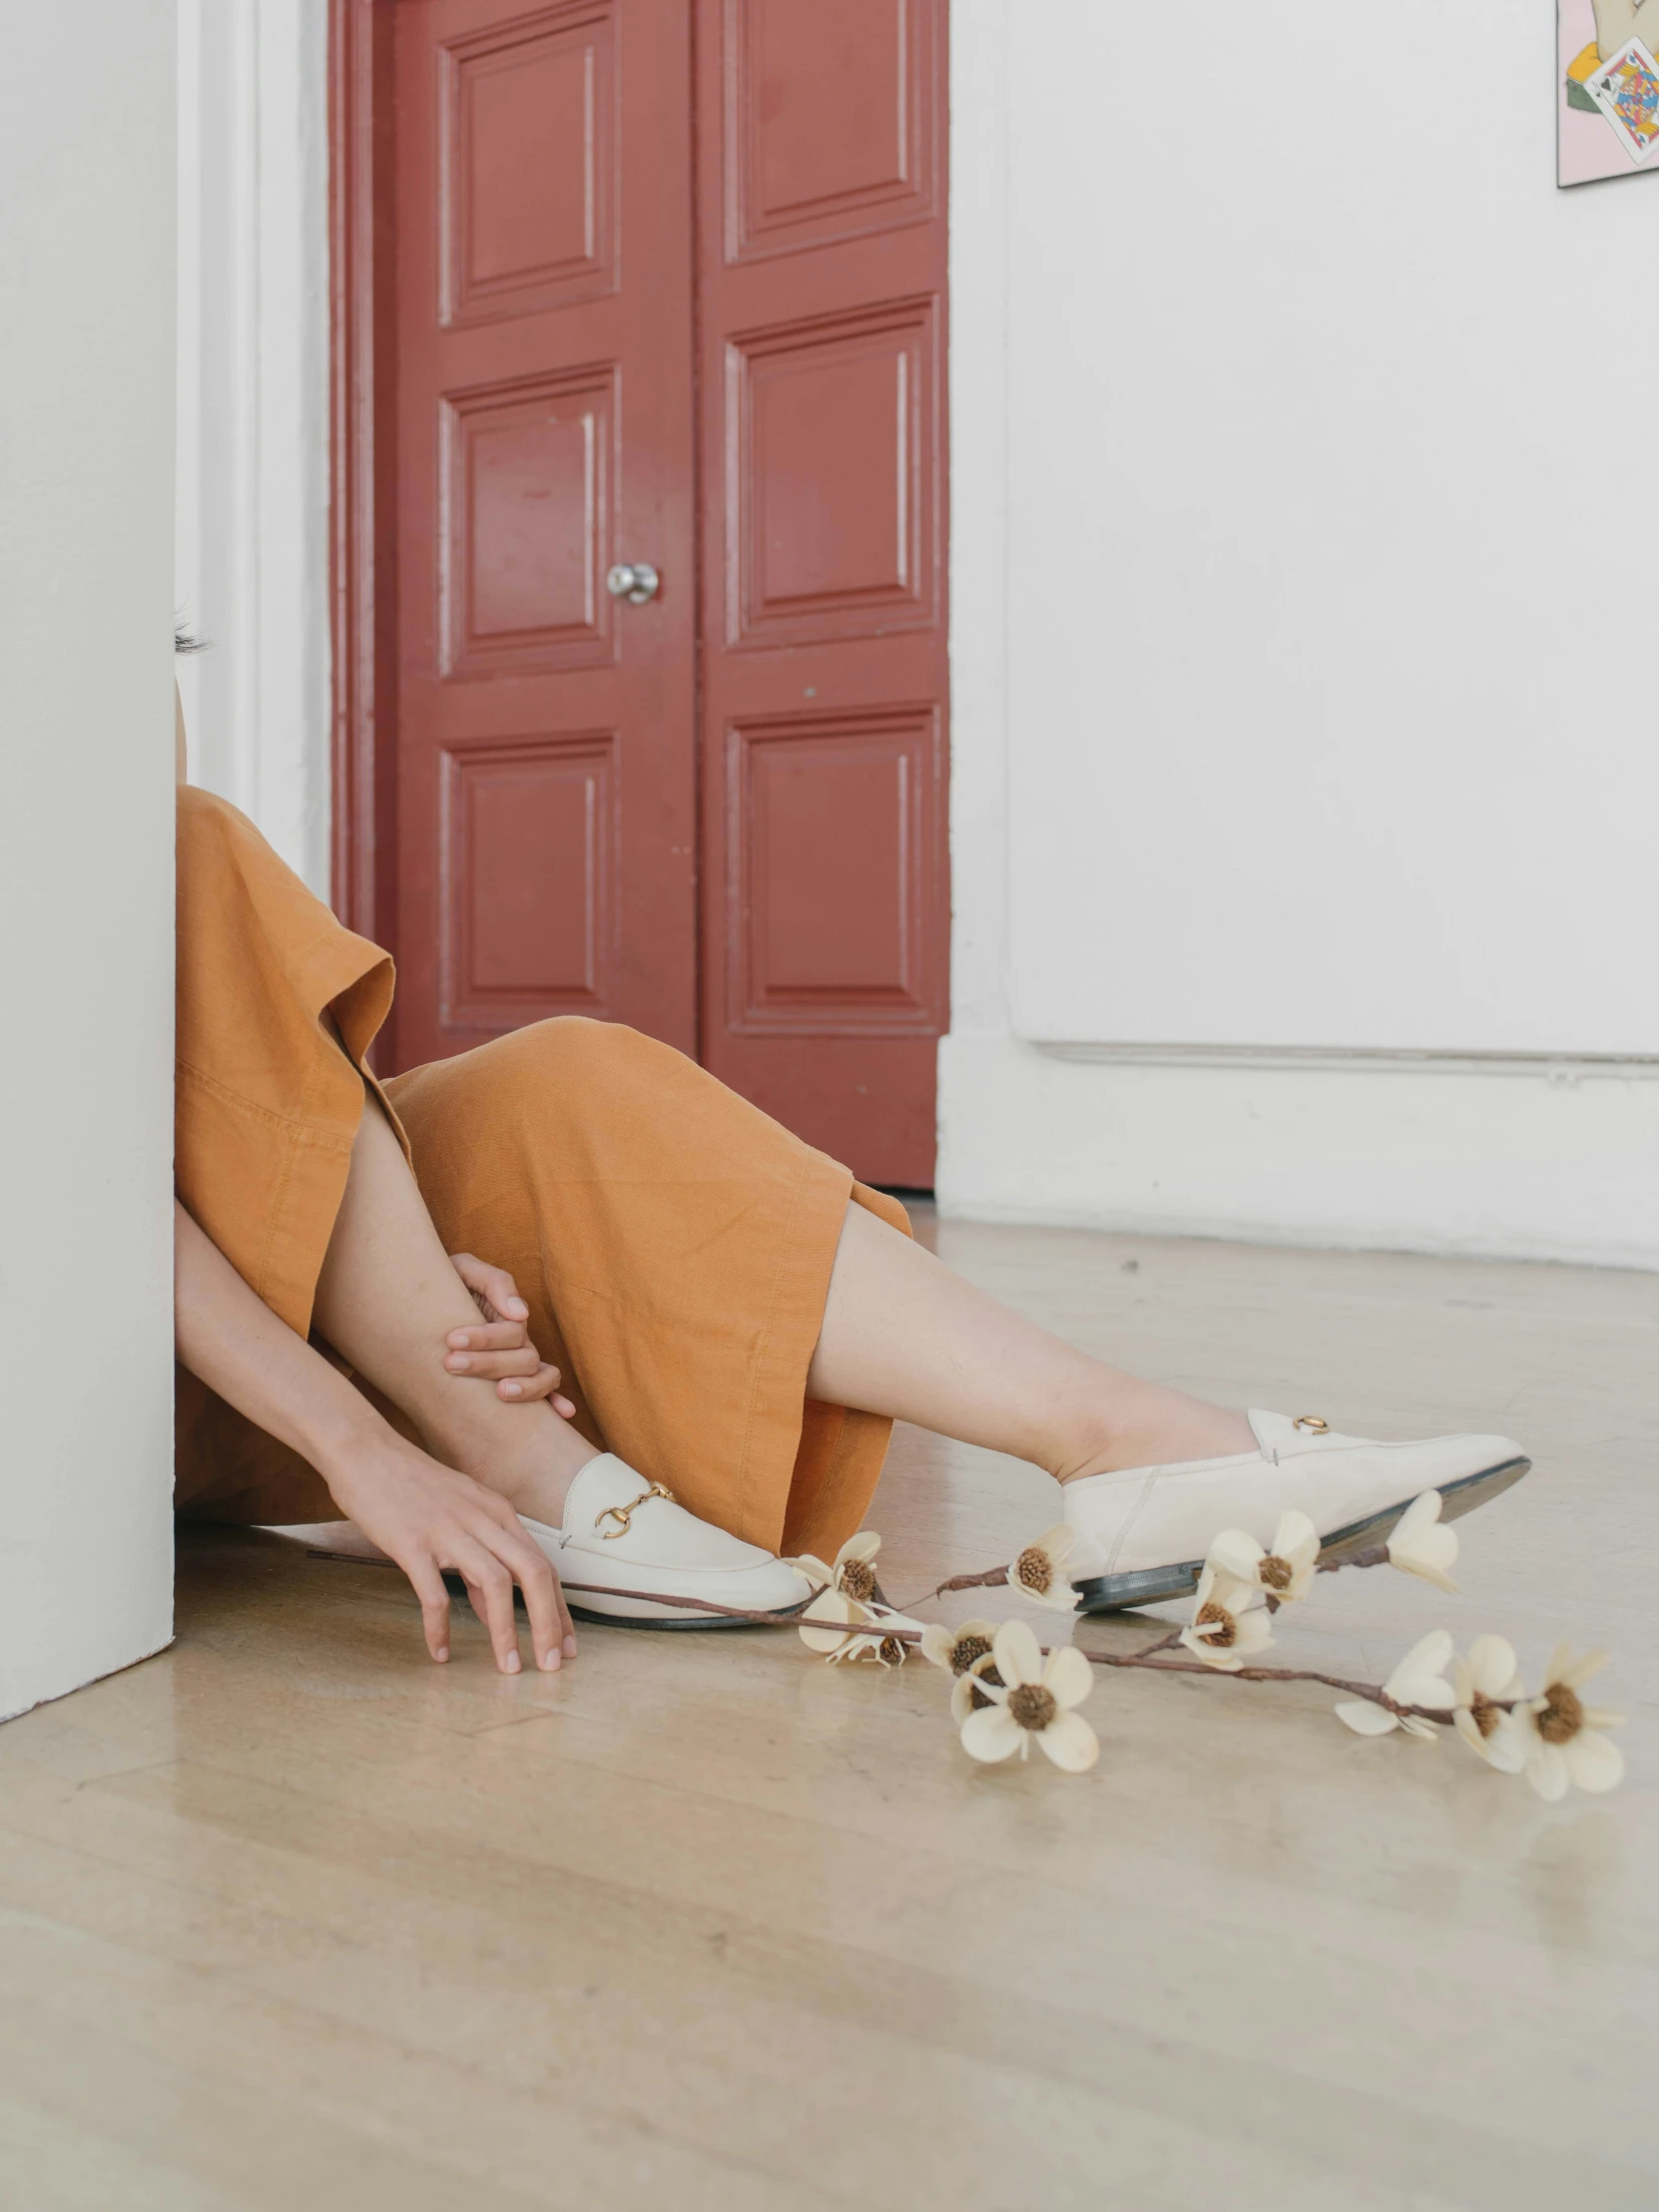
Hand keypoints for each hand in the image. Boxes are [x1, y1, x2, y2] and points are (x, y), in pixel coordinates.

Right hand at [320, 1422, 577, 1672]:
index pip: (544, 1566)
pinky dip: (441, 1627)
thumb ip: (481, 1561)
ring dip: (505, 1631)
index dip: (559, 1609)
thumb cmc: (413, 1487)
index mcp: (499, 1513)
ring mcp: (449, 1530)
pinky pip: (434, 1593)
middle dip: (548, 1623)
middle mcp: (483, 1520)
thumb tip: (495, 1612)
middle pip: (533, 1574)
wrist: (366, 1453)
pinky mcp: (412, 1543)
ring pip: (495, 1584)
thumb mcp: (461, 1517)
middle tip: (550, 1666)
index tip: (566, 1646)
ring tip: (508, 1668)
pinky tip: (440, 1652)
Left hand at [444, 1252, 575, 1416]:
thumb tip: (520, 1314)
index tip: (451, 1339)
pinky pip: (543, 1392)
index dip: (484, 1337)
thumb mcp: (463, 1270)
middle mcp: (518, 1341)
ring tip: (500, 1394)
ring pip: (539, 1377)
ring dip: (526, 1388)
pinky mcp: (510, 1381)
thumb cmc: (445, 1282)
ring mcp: (518, 1362)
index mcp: (507, 1315)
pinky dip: (556, 1403)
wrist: (422, 1297)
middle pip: (524, 1358)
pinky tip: (563, 1415)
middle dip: (488, 1363)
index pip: (512, 1330)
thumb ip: (493, 1282)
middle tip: (451, 1363)